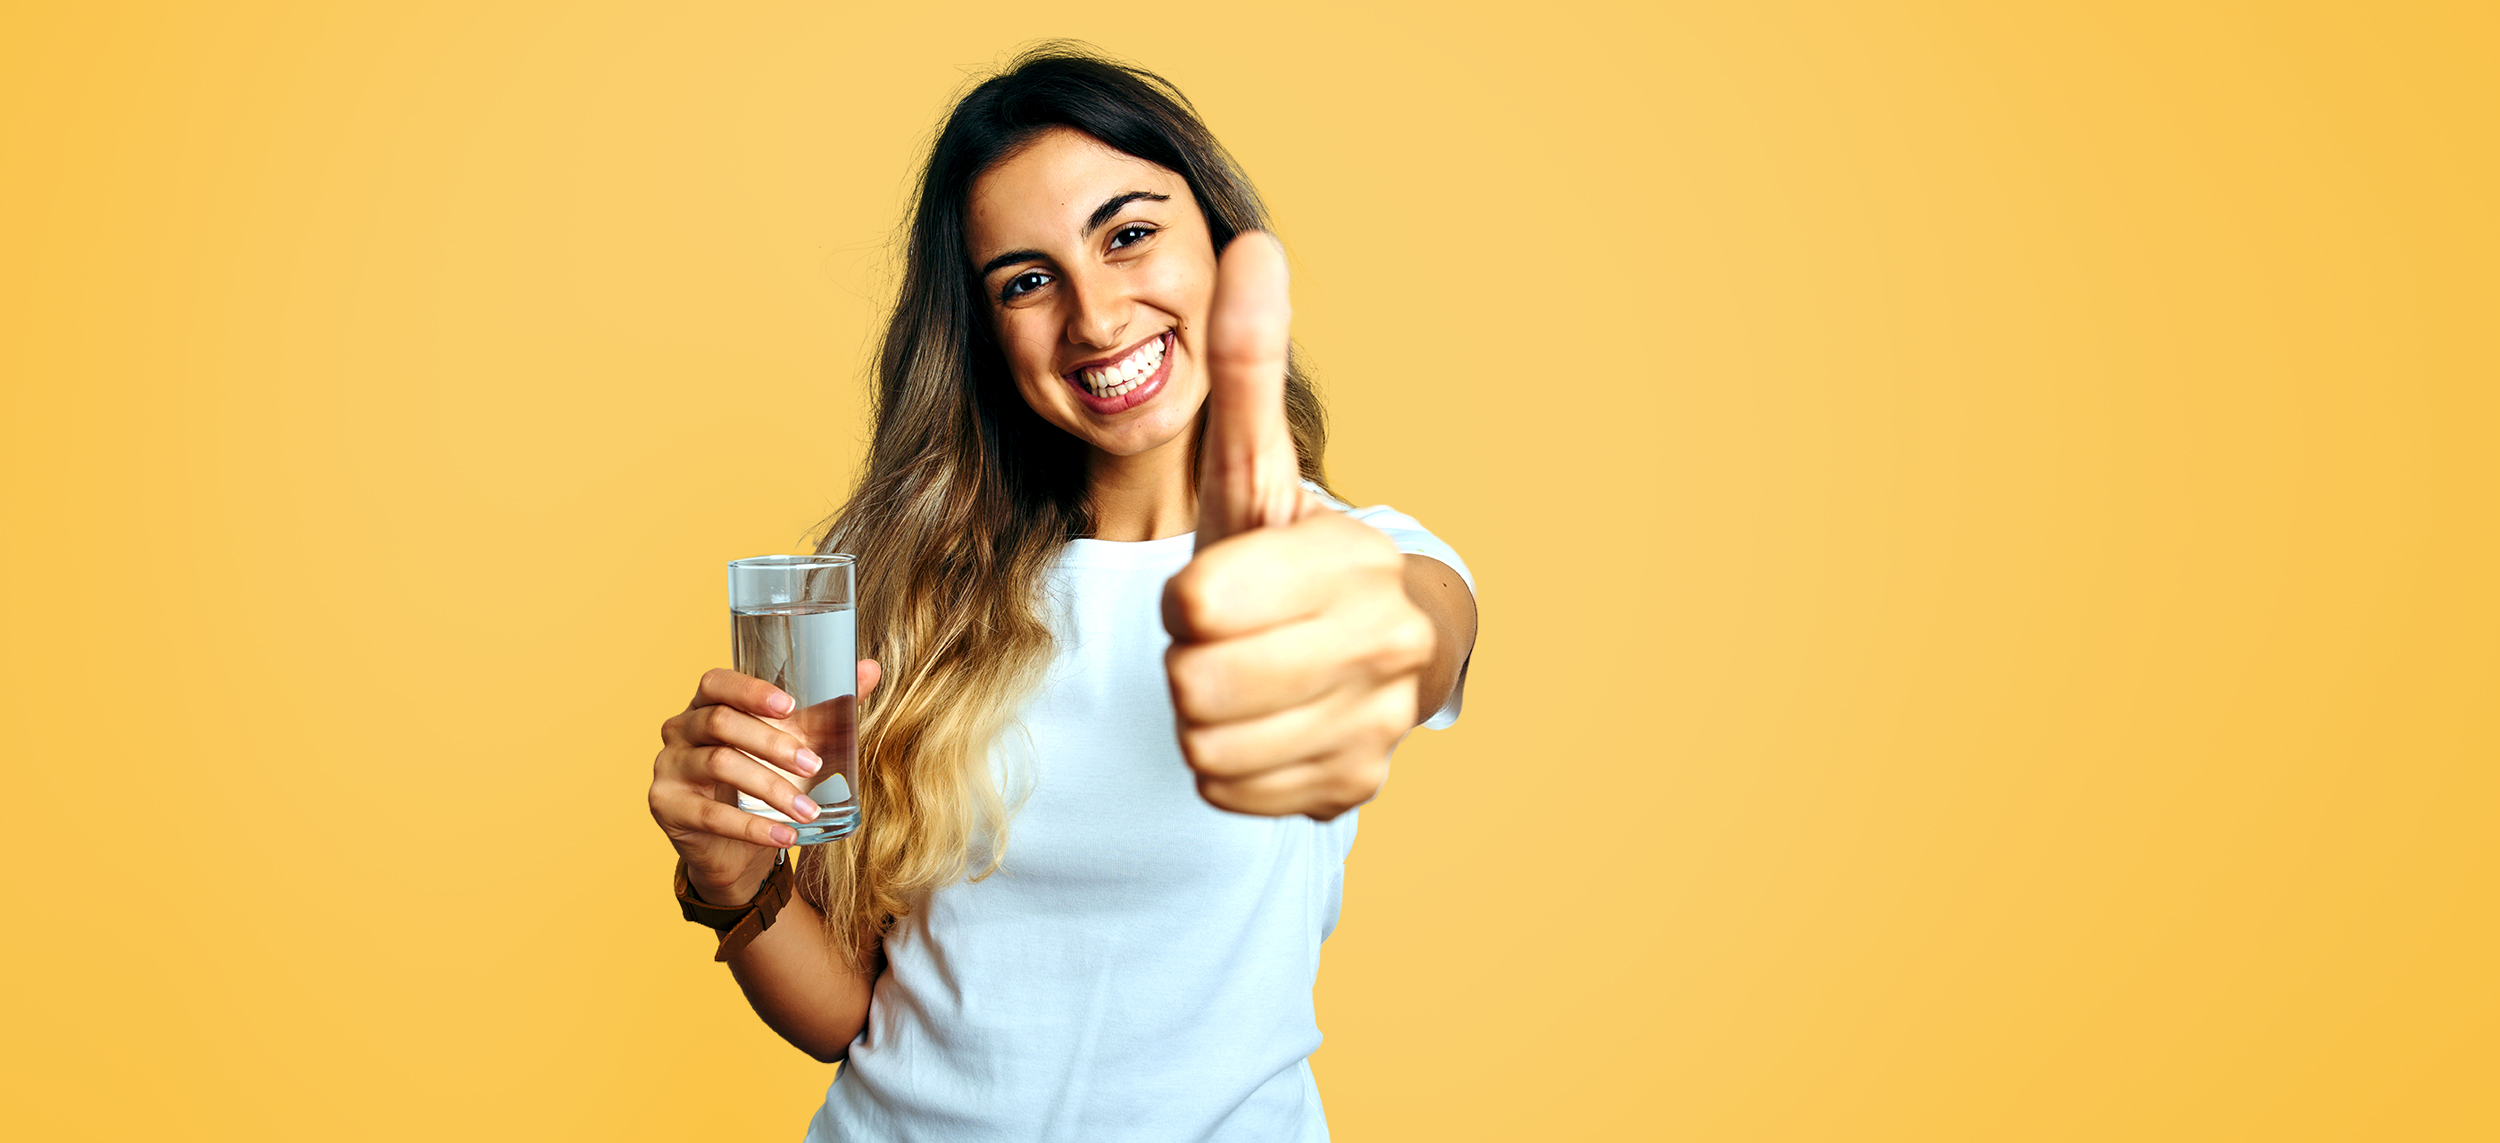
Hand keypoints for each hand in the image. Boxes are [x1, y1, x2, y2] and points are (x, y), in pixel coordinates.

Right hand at [649, 660, 880, 905]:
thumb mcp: (794, 743)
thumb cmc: (763, 780)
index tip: (790, 706)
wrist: (734, 848)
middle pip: (720, 722)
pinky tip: (787, 836)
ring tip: (808, 809)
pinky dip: (754, 828)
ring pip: (719, 765)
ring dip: (771, 787)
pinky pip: (711, 815)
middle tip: (814, 765)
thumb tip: (871, 668)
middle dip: (772, 743)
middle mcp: (680, 730)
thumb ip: (827, 709)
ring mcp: (669, 768)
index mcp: (706, 704)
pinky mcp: (668, 807)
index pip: (716, 682)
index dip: (750, 690)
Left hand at [1163, 233, 1435, 818]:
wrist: (1373, 649)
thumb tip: (1250, 242)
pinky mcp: (1353, 787)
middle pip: (1195, 687)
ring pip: (1206, 747)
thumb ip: (1247, 367)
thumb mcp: (1257, 467)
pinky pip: (1229, 794)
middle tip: (1228, 639)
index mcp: (1354, 560)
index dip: (1189, 597)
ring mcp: (1375, 724)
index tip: (1221, 585)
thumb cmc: (1288, 551)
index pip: (1198, 607)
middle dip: (1191, 662)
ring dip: (1203, 718)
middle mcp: (1383, 644)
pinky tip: (1262, 727)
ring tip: (1244, 678)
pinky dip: (1228, 769)